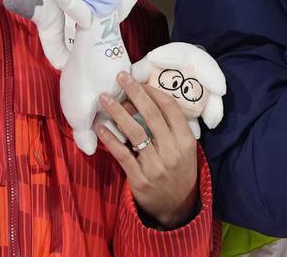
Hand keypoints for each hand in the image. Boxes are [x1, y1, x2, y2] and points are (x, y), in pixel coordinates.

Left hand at [97, 71, 198, 228]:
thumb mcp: (184, 149)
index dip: (153, 91)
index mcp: (185, 141)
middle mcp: (172, 152)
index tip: (139, 82)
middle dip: (134, 92)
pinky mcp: (139, 179)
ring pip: (134, 132)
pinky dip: (110, 139)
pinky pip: (122, 154)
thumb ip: (171, 128)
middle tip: (120, 77)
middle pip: (151, 114)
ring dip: (117, 112)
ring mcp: (155, 166)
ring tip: (105, 98)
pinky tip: (101, 127)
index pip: (169, 108)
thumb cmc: (179, 171)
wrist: (177, 208)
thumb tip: (144, 99)